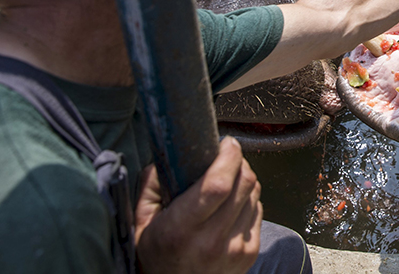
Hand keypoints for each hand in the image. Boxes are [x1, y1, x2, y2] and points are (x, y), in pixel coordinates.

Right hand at [135, 137, 262, 273]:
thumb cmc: (157, 255)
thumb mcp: (141, 222)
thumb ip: (151, 185)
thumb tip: (168, 154)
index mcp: (181, 229)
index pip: (217, 184)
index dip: (228, 157)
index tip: (225, 144)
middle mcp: (211, 241)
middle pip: (244, 184)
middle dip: (239, 161)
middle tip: (227, 156)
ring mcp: (234, 249)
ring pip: (254, 194)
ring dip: (244, 180)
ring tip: (227, 182)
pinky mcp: (249, 254)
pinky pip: (258, 210)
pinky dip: (248, 200)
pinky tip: (231, 205)